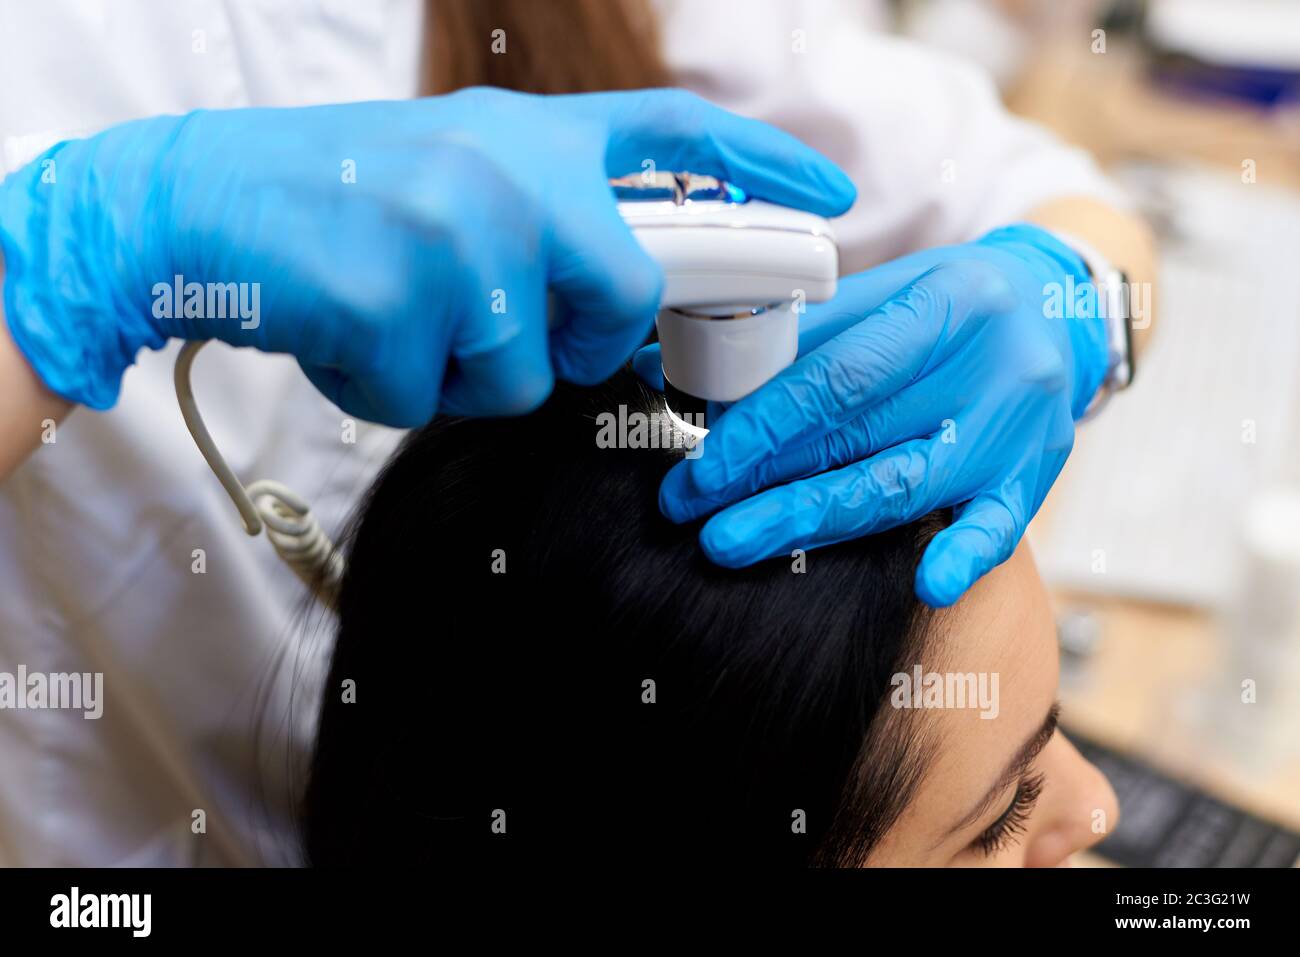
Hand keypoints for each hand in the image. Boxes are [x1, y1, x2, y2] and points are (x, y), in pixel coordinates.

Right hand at [0, 88, 854, 424]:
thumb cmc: (332, 197)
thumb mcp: (452, 168)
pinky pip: (434, 400)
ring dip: (459, 372)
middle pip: (621, 298)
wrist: (193, 205)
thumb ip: (546, 218)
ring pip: (523, 374)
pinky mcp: (395, 302)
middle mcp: (504, 170)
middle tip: (498, 321)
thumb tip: (620, 310)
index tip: (833, 204)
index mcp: (525, 134)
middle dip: (575, 340)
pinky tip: (343, 331)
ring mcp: (452, 234)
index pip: (677, 136)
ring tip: (390, 312)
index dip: (765, 167)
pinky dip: (389, 390)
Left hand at [643, 225, 1109, 606]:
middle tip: (692, 508)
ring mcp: (1021, 427)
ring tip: (735, 544)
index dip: (765, 423)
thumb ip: (792, 334)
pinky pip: (1004, 524)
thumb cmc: (953, 301)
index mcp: (951, 303)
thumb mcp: (885, 290)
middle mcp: (994, 367)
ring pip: (908, 485)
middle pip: (864, 436)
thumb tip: (675, 366)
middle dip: (765, 479)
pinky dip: (965, 555)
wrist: (1059, 308)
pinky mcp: (1037, 474)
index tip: (703, 458)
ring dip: (815, 523)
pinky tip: (928, 585)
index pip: (842, 375)